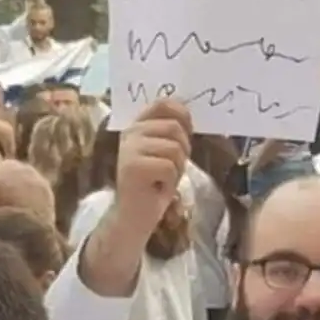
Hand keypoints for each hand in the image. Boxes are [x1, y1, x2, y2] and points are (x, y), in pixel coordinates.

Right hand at [114, 100, 191, 242]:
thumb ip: (171, 133)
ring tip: (162, 179)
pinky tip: (156, 188)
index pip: (162, 104)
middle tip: (171, 167)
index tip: (187, 129)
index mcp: (137, 126)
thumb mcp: (164, 153)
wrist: (133, 216)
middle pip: (174, 128)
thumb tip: (189, 111)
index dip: (181, 113)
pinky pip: (170, 168)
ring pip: (175, 149)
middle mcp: (131, 133)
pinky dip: (170, 182)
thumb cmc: (153, 184)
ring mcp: (130, 149)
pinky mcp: (134, 167)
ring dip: (177, 168)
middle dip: (183, 150)